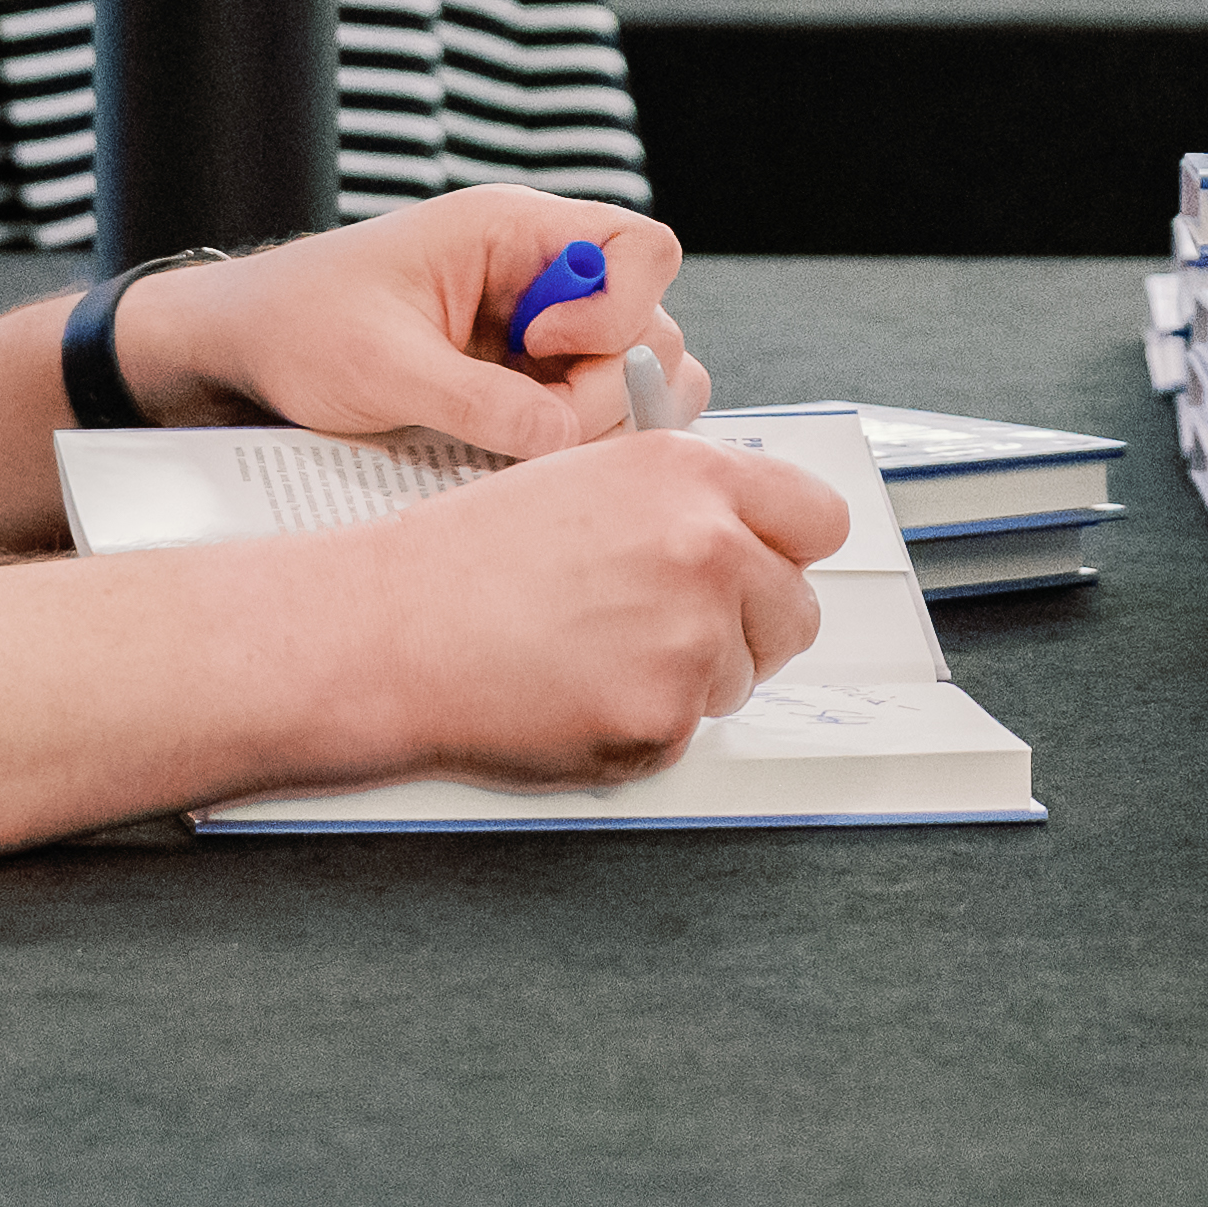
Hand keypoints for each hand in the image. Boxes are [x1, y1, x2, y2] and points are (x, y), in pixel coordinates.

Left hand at [145, 189, 694, 455]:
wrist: (243, 350)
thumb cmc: (297, 326)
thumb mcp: (379, 367)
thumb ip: (478, 403)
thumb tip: (562, 441)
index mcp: (514, 233)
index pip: (640, 248)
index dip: (619, 308)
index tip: (542, 344)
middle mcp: (542, 277)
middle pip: (653, 326)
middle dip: (610, 387)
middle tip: (535, 425)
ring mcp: (540, 333)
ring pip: (632, 378)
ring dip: (596, 421)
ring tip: (517, 444)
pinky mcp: (524, 382)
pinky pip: (586, 413)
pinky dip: (567, 444)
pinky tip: (508, 456)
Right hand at [347, 422, 852, 781]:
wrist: (389, 631)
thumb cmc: (467, 558)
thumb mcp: (585, 476)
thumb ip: (680, 500)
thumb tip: (747, 535)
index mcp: (689, 475)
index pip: (817, 519)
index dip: (785, 551)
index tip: (764, 568)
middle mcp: (707, 549)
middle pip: (798, 611)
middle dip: (748, 627)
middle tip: (665, 628)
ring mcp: (691, 639)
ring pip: (742, 676)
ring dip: (689, 677)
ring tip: (595, 652)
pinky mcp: (663, 719)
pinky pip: (686, 731)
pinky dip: (640, 725)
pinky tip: (575, 691)